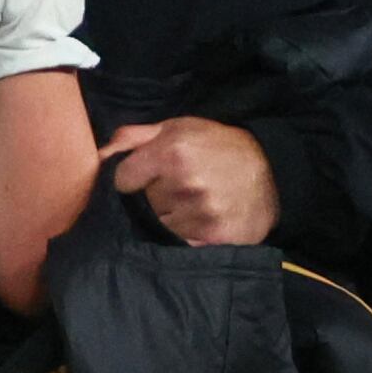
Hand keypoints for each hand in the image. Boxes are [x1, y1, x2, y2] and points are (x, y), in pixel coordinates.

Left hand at [103, 118, 279, 246]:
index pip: (122, 180)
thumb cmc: (219, 146)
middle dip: (152, 199)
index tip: (147, 178)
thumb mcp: (179, 128)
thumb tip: (98, 154)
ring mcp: (201, 214)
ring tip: (192, 205)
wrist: (273, 171)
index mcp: (171, 152)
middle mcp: (185, 184)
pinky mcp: (214, 239)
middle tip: (178, 189)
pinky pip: (181, 245)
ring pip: (158, 227)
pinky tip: (201, 223)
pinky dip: (187, 238)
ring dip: (170, 220)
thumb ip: (135, 137)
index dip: (133, 179)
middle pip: (140, 205)